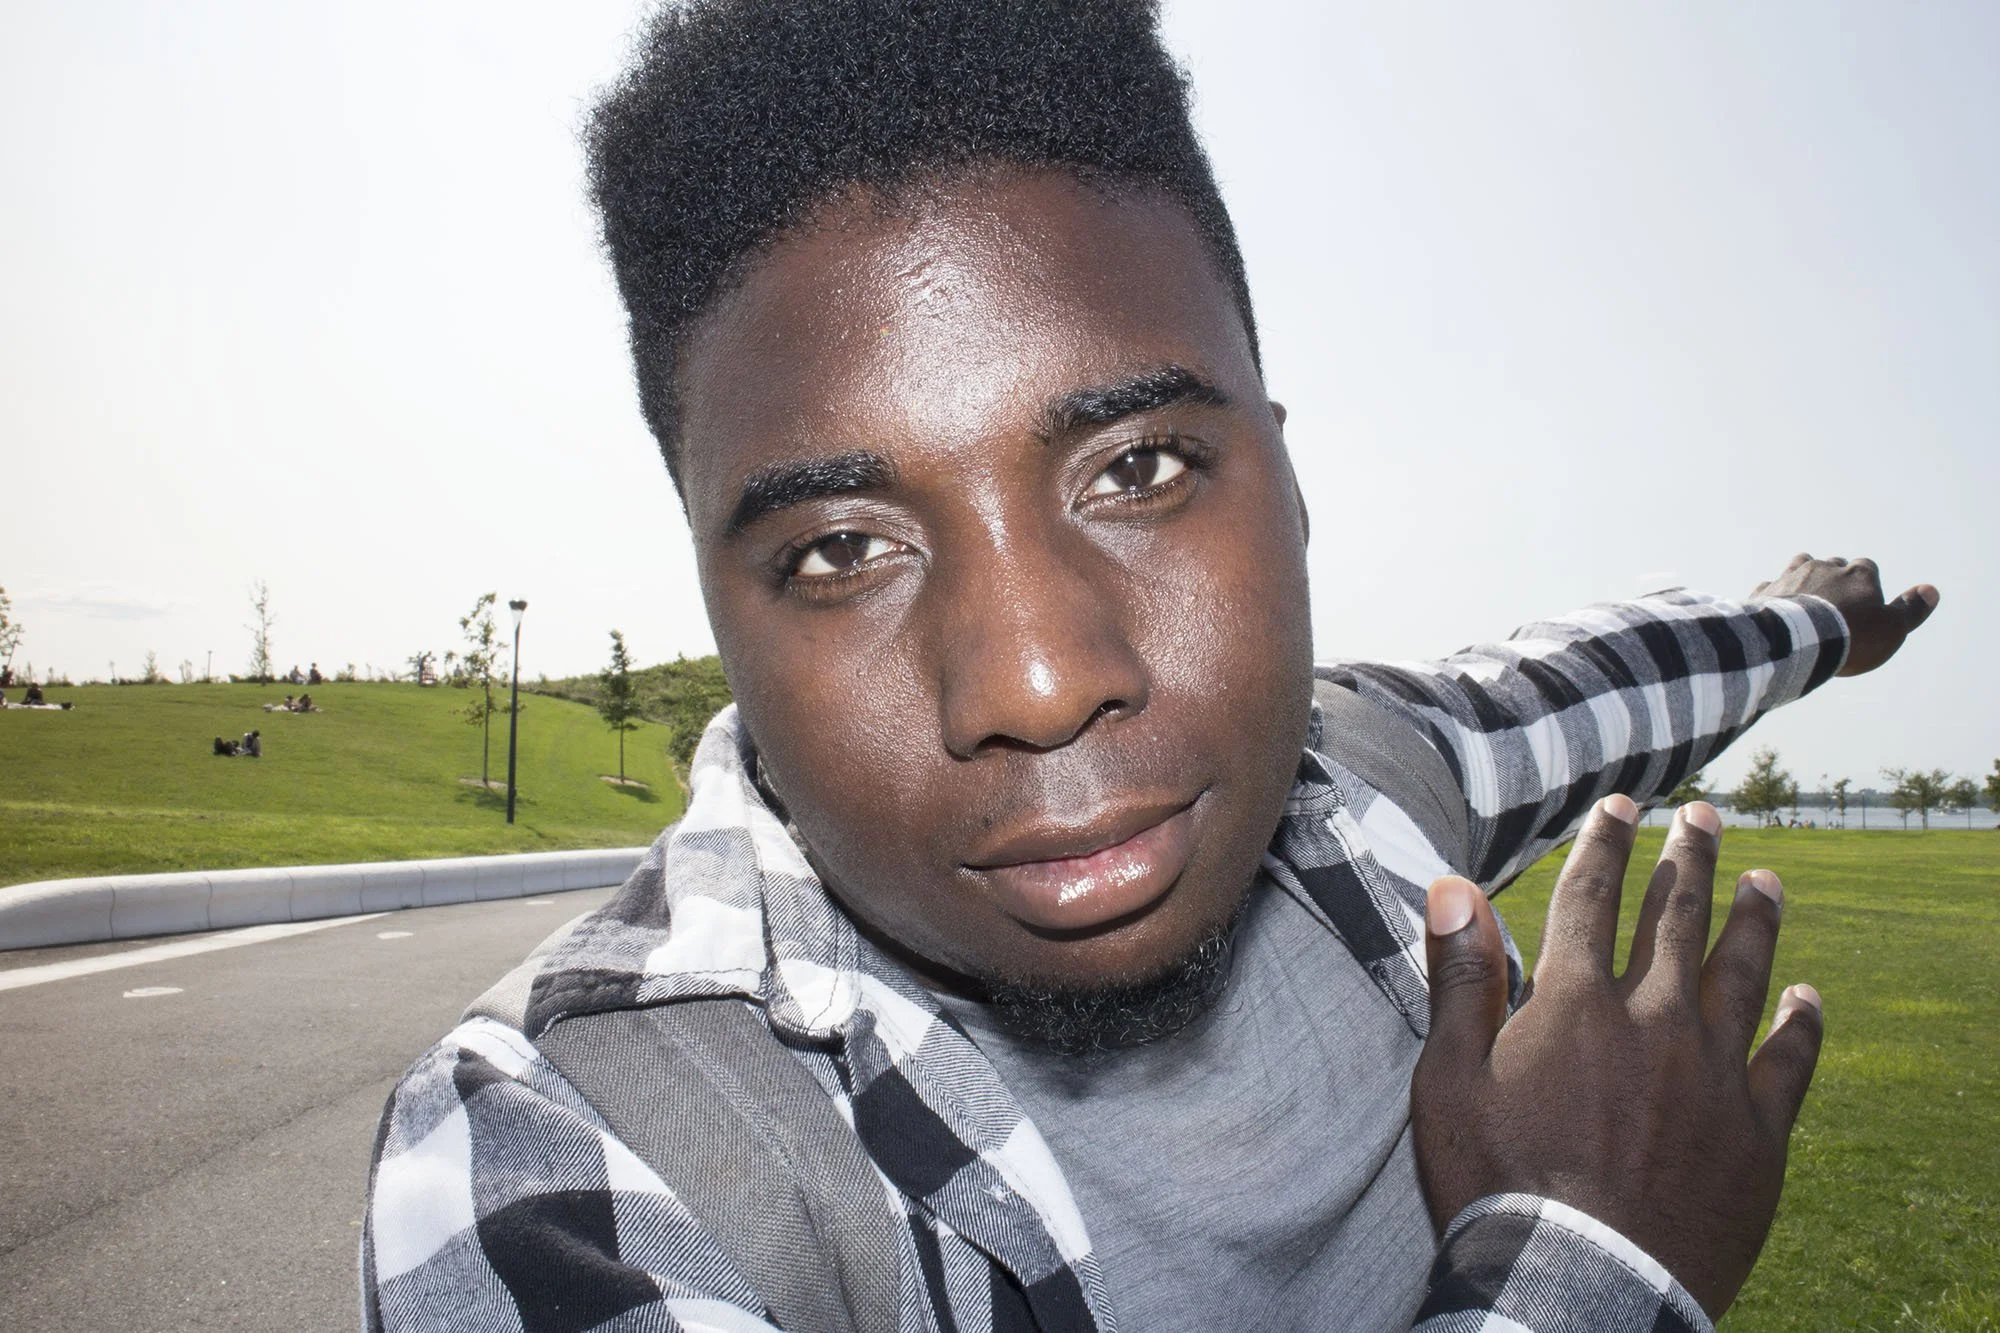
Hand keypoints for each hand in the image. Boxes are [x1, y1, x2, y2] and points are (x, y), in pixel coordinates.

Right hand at [1410, 797, 1822, 1317]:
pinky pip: (1789, 1060)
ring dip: (1753, 919)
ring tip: (1766, 881)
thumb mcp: (1449, 1078)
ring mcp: (1713, 1074)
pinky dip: (1800, 1022)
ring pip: (1741, 973)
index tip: (1622, 806)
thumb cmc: (1497, 1184)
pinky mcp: (1756, 1133)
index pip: (1591, 897)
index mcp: (1574, 1003)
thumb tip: (1454, 885)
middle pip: (1675, 918)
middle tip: (1703, 817)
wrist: (1577, 1288)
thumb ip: (1461, 976)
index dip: (1606, 844)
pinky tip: (1808, 996)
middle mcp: (1652, 1020)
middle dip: (1689, 859)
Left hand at [1750, 553, 1936, 675]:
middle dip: (1835, 579)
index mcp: (1857, 573)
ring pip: (1800, 566)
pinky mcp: (1765, 592)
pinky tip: (1776, 609)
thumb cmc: (1851, 637)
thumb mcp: (1893, 629)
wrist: (1797, 642)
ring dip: (1804, 578)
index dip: (1867, 584)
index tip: (1866, 604)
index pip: (1867, 568)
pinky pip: (1770, 586)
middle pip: (1833, 565)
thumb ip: (1911, 609)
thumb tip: (1931, 590)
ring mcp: (1791, 576)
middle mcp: (1824, 567)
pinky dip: (1775, 595)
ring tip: (1807, 601)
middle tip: (1836, 607)